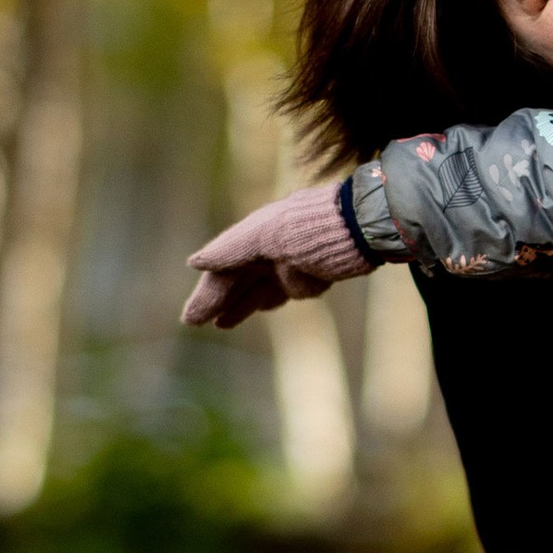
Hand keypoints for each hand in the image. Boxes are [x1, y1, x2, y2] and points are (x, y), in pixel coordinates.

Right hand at [183, 184, 365, 329]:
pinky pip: (288, 290)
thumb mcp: (267, 236)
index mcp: (254, 235)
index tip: (191, 319)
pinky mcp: (314, 272)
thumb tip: (194, 262)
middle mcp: (270, 248)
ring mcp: (292, 261)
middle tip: (196, 323)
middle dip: (218, 301)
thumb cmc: (312, 229)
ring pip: (260, 288)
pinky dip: (273, 298)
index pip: (222, 270)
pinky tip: (265, 306)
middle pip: (238, 281)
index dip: (206, 294)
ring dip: (242, 304)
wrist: (362, 228)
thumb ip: (231, 248)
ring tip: (223, 324)